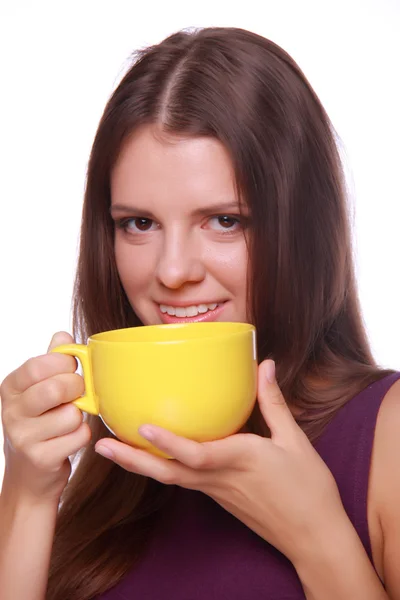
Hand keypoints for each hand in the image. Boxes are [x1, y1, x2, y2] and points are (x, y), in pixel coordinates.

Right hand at [0, 332, 90, 503]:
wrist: (30, 475)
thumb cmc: (40, 423)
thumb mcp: (38, 390)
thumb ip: (51, 361)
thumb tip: (63, 334)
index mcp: (11, 388)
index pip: (39, 365)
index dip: (64, 363)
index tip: (72, 368)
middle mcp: (11, 411)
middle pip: (57, 388)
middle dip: (77, 388)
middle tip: (77, 394)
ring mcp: (23, 437)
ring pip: (72, 414)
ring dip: (79, 417)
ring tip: (68, 421)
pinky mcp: (41, 458)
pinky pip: (79, 436)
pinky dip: (82, 436)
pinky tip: (69, 439)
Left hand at [95, 360, 344, 562]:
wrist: (314, 538)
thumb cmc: (308, 490)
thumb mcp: (295, 441)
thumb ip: (274, 403)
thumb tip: (264, 366)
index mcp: (240, 460)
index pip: (197, 453)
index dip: (168, 442)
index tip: (142, 426)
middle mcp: (220, 478)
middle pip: (168, 472)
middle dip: (132, 459)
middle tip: (100, 446)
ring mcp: (216, 491)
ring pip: (170, 478)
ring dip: (140, 465)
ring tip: (113, 448)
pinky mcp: (218, 497)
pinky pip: (183, 480)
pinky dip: (161, 467)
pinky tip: (154, 456)